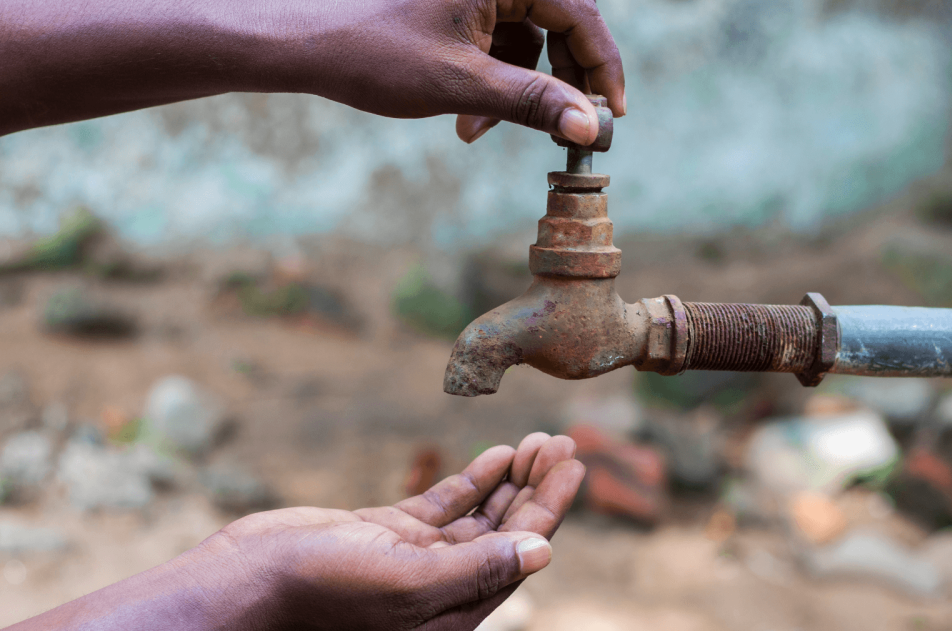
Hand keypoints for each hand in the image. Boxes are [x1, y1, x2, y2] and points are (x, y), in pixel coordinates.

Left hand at [0, 0, 624, 141]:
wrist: (305, 46)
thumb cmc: (375, 54)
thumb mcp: (463, 85)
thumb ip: (535, 104)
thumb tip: (593, 129)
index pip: (581, 15)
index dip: (602, 69)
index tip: (612, 115)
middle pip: (562, 25)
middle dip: (559, 84)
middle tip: (566, 131)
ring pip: (532, 40)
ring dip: (520, 92)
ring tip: (479, 132)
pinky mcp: (461, 8)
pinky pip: (503, 44)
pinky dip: (495, 83)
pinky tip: (466, 119)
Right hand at [221, 433, 582, 629]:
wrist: (246, 583)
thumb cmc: (319, 594)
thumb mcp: (405, 584)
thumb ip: (476, 569)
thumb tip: (544, 551)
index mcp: (453, 611)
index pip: (519, 553)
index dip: (551, 509)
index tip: (575, 467)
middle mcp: (442, 587)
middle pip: (506, 532)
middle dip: (538, 488)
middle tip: (565, 444)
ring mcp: (415, 558)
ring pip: (480, 516)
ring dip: (512, 480)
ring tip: (540, 442)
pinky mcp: (388, 534)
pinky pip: (445, 505)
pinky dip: (473, 480)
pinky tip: (498, 456)